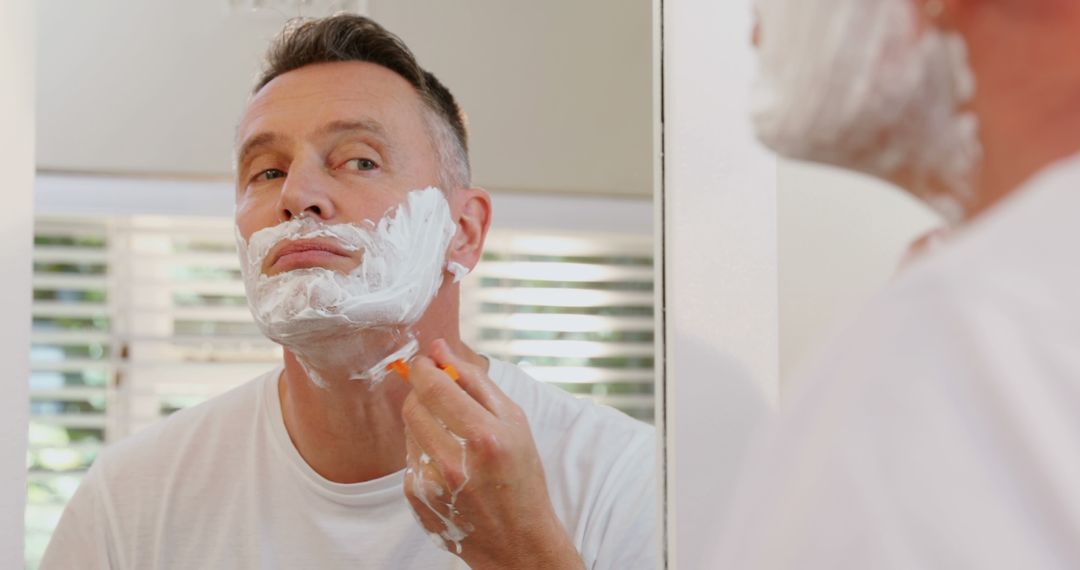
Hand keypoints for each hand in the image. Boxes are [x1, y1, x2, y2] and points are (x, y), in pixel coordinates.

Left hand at [400, 339, 584, 569]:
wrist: (516, 540)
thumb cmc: (521, 477)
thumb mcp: (514, 422)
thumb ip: (476, 380)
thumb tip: (441, 348)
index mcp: (484, 437)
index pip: (433, 386)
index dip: (424, 367)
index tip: (428, 362)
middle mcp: (453, 462)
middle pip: (412, 405)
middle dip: (422, 392)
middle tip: (441, 395)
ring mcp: (430, 483)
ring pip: (408, 429)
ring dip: (425, 422)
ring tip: (453, 438)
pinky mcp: (415, 497)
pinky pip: (409, 456)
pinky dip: (424, 450)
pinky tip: (449, 464)